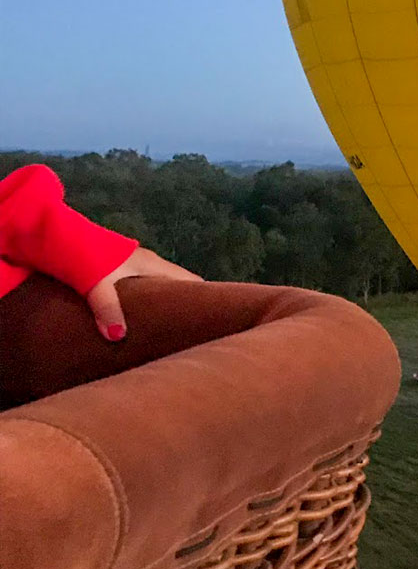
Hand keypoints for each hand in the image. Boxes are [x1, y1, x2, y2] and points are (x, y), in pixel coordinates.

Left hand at [86, 247, 202, 340]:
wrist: (53, 231)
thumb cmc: (83, 253)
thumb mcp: (97, 283)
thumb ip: (108, 309)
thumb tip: (119, 337)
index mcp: (152, 264)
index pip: (189, 280)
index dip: (203, 297)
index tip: (213, 317)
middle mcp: (146, 262)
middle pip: (174, 284)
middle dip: (181, 303)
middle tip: (188, 329)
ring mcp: (130, 263)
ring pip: (154, 285)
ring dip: (160, 302)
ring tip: (162, 327)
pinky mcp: (114, 267)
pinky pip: (138, 286)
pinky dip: (142, 300)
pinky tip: (131, 315)